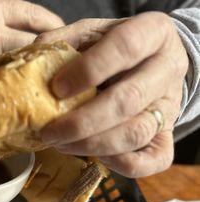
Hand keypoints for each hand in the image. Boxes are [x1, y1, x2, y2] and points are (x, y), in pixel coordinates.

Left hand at [36, 13, 188, 177]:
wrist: (151, 62)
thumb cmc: (114, 48)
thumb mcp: (92, 33)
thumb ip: (66, 40)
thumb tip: (34, 56)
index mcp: (152, 33)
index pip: (125, 48)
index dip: (88, 70)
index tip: (57, 89)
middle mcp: (167, 69)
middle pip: (128, 100)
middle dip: (81, 123)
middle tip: (49, 132)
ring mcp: (170, 106)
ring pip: (136, 133)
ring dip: (92, 145)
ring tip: (61, 144)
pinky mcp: (167, 135)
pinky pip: (154, 159)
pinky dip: (123, 164)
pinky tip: (95, 158)